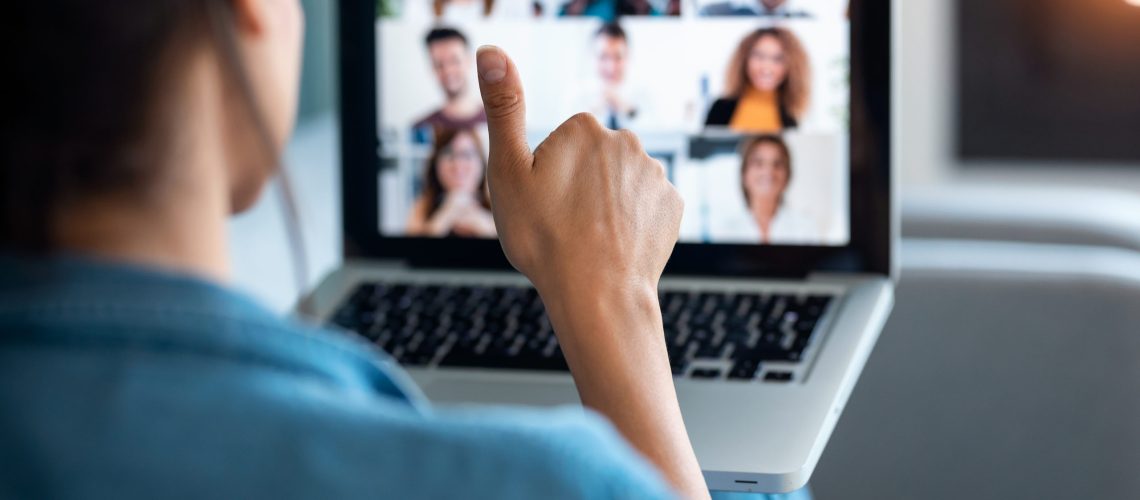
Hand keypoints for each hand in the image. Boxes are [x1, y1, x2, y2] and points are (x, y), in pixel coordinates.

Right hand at [476, 46, 706, 498]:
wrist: (598, 295)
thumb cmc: (545, 236)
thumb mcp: (508, 171)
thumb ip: (502, 108)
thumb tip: (490, 50)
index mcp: (585, 128)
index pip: (559, 144)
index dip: (544, 177)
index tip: (542, 205)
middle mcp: (627, 141)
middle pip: (591, 162)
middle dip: (577, 187)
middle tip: (562, 225)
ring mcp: (655, 175)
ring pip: (618, 186)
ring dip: (605, 206)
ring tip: (588, 240)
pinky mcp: (673, 207)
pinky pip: (644, 209)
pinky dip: (631, 225)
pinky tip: (616, 247)